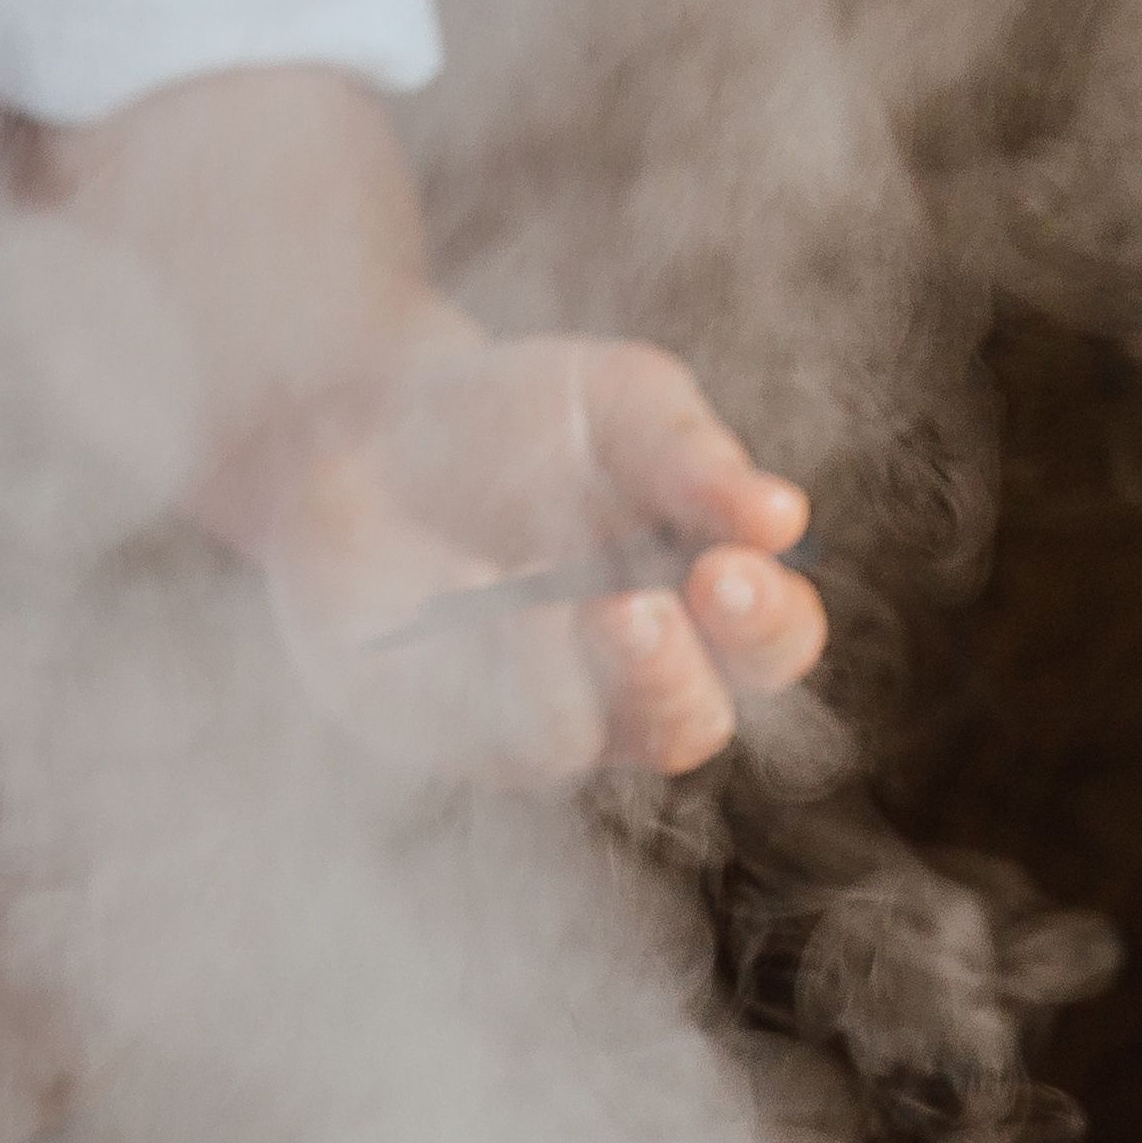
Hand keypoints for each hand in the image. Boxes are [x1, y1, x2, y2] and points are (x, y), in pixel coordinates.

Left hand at [240, 329, 823, 780]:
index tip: (731, 568)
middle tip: (640, 605)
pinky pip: (510, 737)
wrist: (358, 433)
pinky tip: (499, 614)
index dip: (767, 621)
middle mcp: (632, 676)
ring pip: (591, 741)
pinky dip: (513, 678)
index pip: (769, 642)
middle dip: (678, 671)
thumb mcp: (613, 401)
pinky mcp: (463, 737)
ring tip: (577, 600)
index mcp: (695, 597)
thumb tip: (783, 518)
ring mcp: (549, 718)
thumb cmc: (508, 419)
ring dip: (589, 679)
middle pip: (695, 722)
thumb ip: (691, 457)